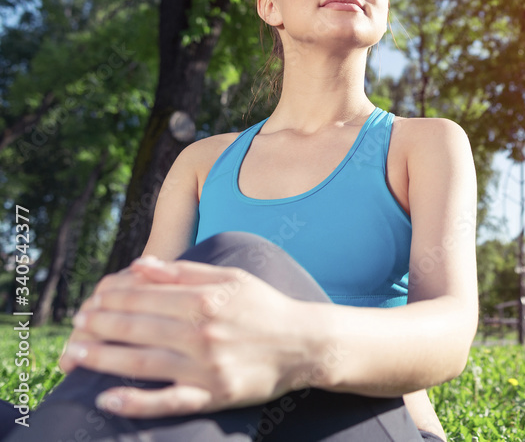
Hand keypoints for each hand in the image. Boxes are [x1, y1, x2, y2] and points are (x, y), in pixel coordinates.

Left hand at [63, 257, 316, 417]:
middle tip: (76, 324)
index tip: (92, 300)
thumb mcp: (231, 278)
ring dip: (102, 358)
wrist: (305, 344)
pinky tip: (107, 399)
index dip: (111, 298)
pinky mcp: (213, 396)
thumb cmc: (266, 307)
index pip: (144, 297)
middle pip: (137, 328)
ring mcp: (206, 367)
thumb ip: (185, 272)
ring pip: (142, 363)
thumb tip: (141, 266)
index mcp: (206, 300)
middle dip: (99, 325)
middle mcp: (202, 333)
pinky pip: (167, 402)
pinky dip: (135, 402)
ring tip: (74, 354)